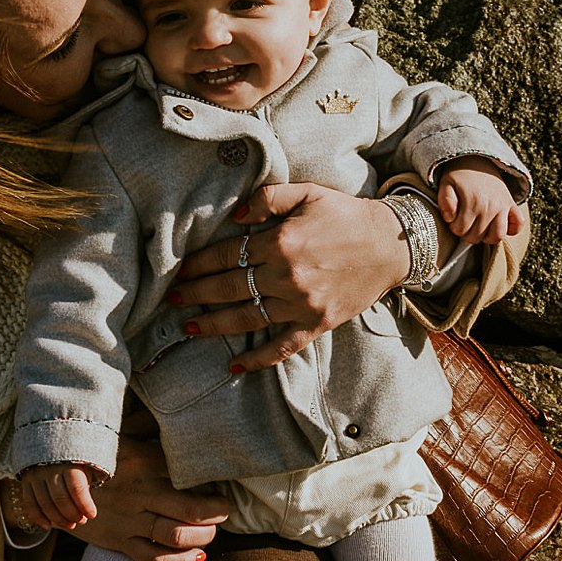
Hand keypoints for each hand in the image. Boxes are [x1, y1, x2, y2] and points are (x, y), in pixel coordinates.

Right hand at [18, 463, 97, 529]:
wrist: (48, 437)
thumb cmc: (72, 456)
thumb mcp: (83, 464)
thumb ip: (84, 484)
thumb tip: (86, 512)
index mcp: (68, 461)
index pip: (76, 488)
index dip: (85, 505)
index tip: (92, 515)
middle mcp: (49, 468)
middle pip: (60, 499)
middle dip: (72, 514)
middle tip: (81, 521)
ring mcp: (35, 474)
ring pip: (44, 504)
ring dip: (58, 519)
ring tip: (70, 524)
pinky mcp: (26, 480)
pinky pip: (29, 503)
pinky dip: (38, 517)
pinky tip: (48, 525)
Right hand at [70, 422, 229, 560]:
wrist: (55, 482)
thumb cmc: (97, 455)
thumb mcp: (120, 432)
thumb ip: (147, 423)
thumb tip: (174, 410)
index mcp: (143, 460)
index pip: (188, 471)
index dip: (212, 478)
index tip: (223, 479)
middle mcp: (140, 491)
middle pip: (191, 509)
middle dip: (216, 513)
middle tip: (224, 510)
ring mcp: (129, 518)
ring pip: (176, 535)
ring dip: (203, 537)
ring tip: (212, 531)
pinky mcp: (120, 541)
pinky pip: (154, 558)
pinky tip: (196, 556)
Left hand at [168, 183, 407, 372]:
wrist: (391, 244)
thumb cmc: (346, 215)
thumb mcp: (309, 193)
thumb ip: (269, 197)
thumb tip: (236, 214)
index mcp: (281, 242)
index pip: (227, 255)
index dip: (199, 264)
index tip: (178, 271)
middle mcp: (287, 276)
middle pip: (229, 288)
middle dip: (196, 294)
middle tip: (170, 300)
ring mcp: (302, 304)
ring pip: (247, 318)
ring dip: (214, 324)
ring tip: (188, 327)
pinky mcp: (317, 324)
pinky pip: (282, 347)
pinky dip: (258, 359)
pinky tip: (235, 367)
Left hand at [437, 157, 524, 243]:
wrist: (477, 159)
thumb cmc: (458, 176)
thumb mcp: (445, 184)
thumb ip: (444, 201)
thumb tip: (450, 218)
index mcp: (472, 201)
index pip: (461, 230)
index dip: (454, 228)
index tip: (453, 219)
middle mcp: (490, 205)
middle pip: (477, 236)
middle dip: (466, 233)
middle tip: (463, 222)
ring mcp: (503, 206)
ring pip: (498, 236)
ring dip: (486, 237)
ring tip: (479, 228)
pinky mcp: (512, 204)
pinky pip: (518, 224)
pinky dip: (511, 229)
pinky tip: (497, 225)